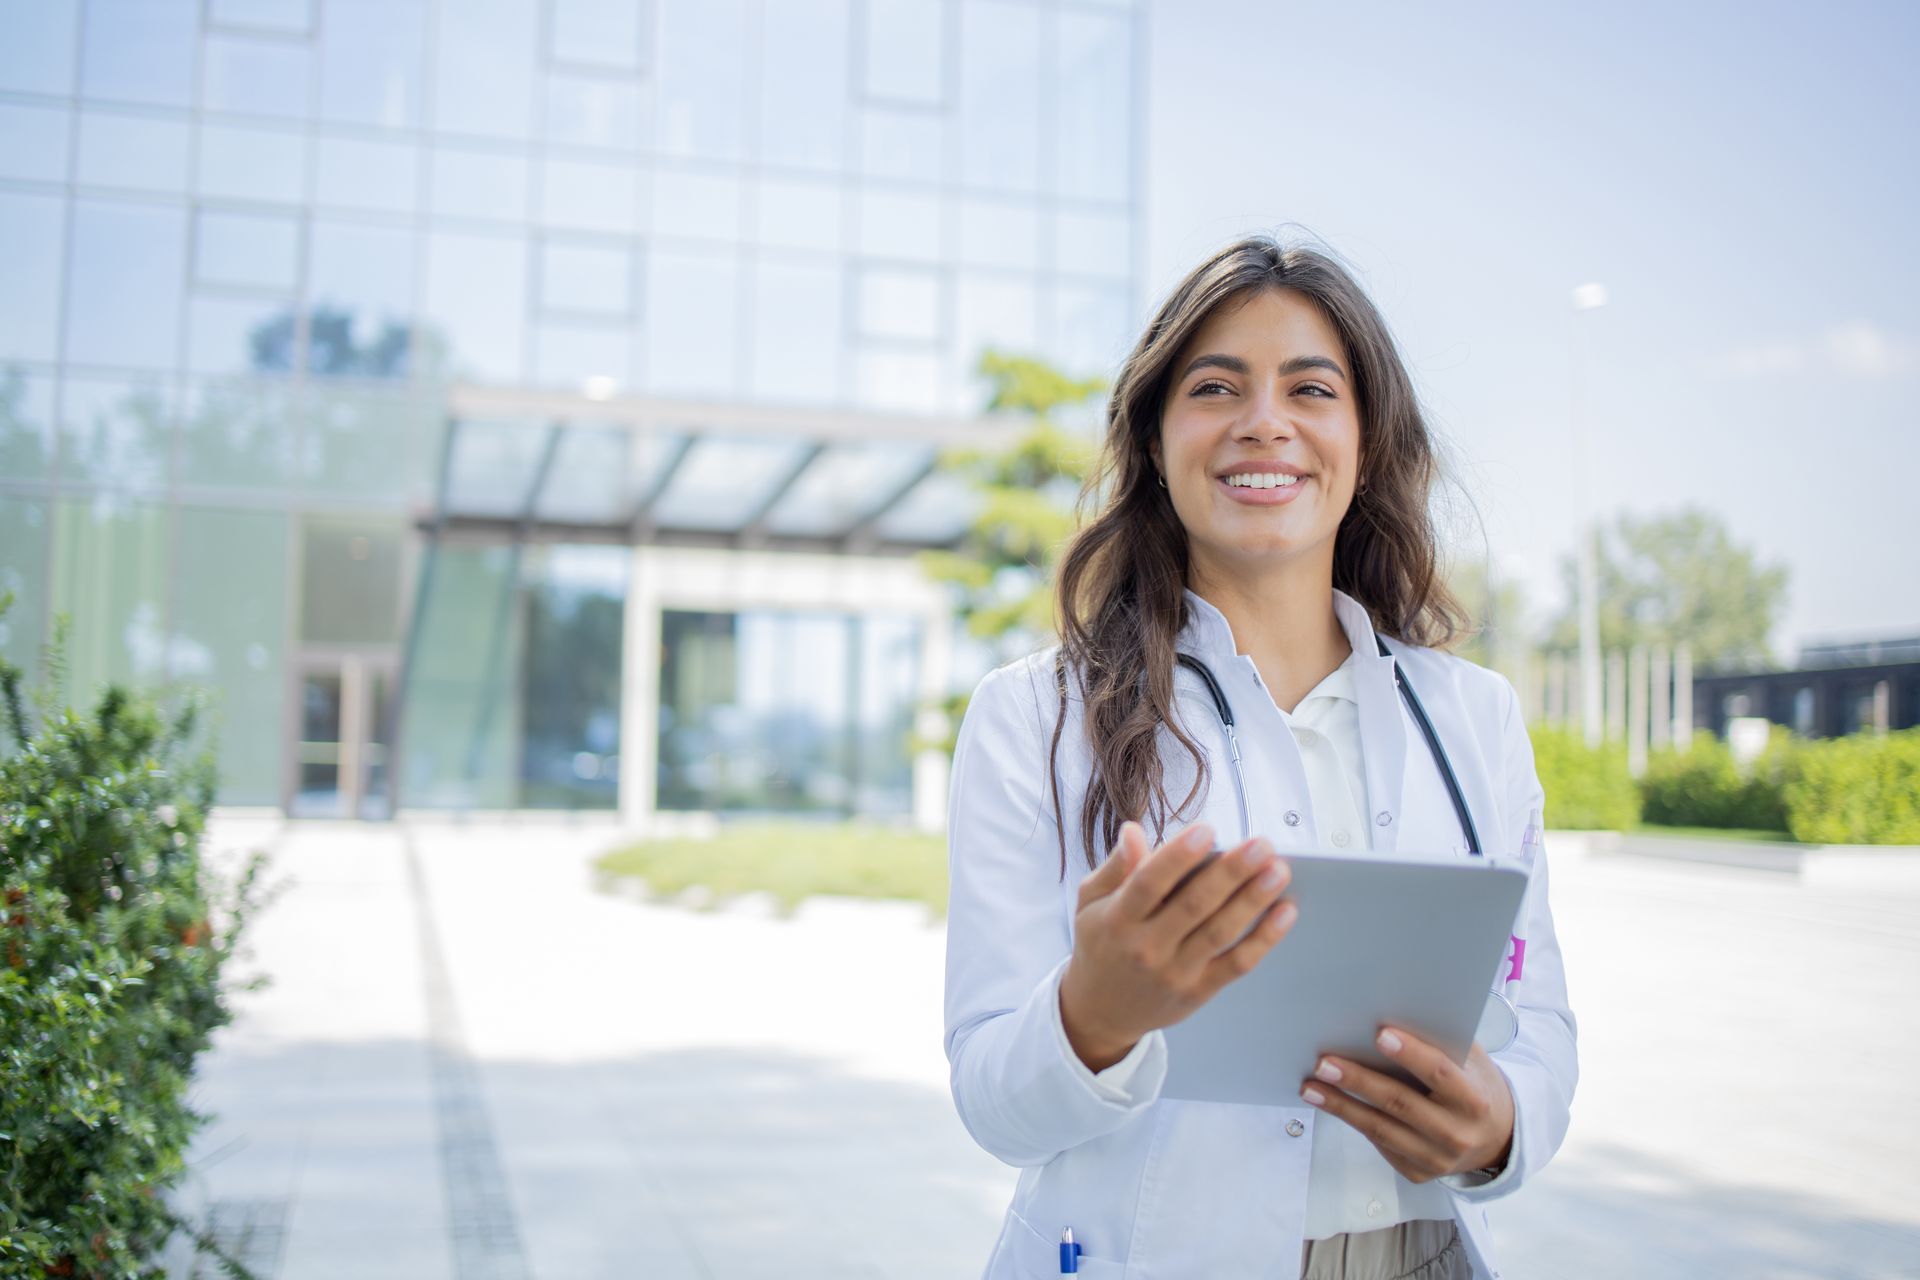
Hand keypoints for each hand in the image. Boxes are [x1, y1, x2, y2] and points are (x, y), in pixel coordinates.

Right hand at [1058, 820, 1298, 1071]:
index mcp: (1118, 918)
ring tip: (1279, 871)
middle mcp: (1146, 947)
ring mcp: (1175, 972)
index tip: (1207, 830)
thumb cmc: (1102, 944)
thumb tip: (1132, 831)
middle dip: (1231, 873)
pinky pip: (1236, 964)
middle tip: (1262, 845)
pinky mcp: (1198, 991)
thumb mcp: (1090, 902)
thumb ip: (1115, 867)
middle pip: (1194, 905)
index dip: (1178, 856)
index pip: (1149, 882)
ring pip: (1220, 933)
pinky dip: (1264, 939)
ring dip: (1253, 901)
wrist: (1101, 1011)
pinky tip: (1285, 912)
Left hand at [1300, 1027, 1514, 1181]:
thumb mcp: (1471, 1061)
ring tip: (1311, 1086)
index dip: (1411, 1053)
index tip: (1379, 1033)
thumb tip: (1391, 1013)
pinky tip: (1330, 1103)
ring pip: (1380, 1129)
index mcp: (1474, 1101)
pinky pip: (1379, 1143)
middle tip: (1323, 1062)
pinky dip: (1352, 1121)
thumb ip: (1441, 1041)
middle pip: (1400, 1104)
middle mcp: (1456, 1134)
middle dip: (1358, 1081)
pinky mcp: (1417, 1172)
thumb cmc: (1475, 1087)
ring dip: (1340, 1106)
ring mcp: (1435, 1159)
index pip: (1440, 1074)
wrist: (1496, 1140)